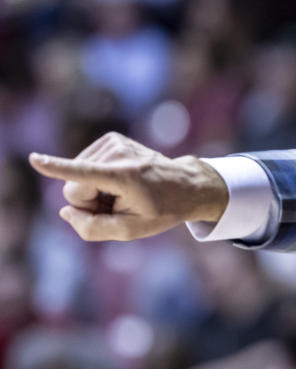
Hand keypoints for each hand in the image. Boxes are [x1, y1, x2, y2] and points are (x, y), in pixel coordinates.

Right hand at [29, 132, 227, 241]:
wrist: (186, 185)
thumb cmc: (161, 210)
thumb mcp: (132, 230)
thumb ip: (94, 228)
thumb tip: (66, 211)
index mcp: (125, 177)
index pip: (84, 174)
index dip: (57, 168)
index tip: (35, 159)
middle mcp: (118, 154)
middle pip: (73, 188)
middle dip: (88, 202)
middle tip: (119, 205)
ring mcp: (114, 143)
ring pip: (76, 177)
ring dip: (95, 190)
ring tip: (124, 193)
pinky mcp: (112, 138)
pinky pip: (85, 166)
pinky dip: (98, 178)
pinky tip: (121, 182)